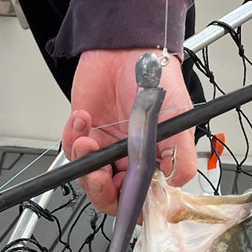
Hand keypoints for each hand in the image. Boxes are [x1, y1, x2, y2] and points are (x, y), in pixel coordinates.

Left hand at [61, 48, 197, 215]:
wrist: (129, 45)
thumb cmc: (157, 78)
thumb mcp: (178, 118)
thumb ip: (180, 154)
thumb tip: (177, 182)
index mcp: (150, 164)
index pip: (137, 200)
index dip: (129, 206)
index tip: (123, 196)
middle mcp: (126, 160)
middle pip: (108, 195)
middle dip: (100, 189)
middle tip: (98, 175)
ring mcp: (104, 148)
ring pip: (86, 175)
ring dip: (84, 162)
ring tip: (87, 139)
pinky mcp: (83, 132)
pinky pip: (70, 149)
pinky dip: (72, 137)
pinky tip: (82, 118)